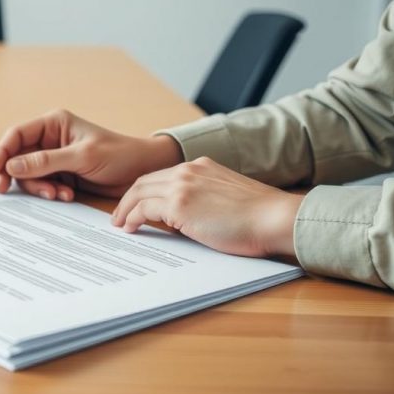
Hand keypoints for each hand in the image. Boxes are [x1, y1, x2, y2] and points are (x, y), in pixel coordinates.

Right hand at [0, 109, 183, 200]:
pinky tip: (65, 195)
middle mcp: (50, 139)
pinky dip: (50, 192)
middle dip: (19, 175)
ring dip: (39, 187)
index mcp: (53, 124)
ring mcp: (55, 158)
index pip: (17, 135)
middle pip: (18, 157)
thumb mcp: (81, 157)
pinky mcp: (61, 175)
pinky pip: (43, 184)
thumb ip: (45, 161)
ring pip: (29, 174)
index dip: (1, 152)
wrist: (143, 172)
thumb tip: (11, 166)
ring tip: (58, 194)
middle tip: (7, 191)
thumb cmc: (118, 155)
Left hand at [112, 157, 300, 256]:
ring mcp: (182, 185)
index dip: (145, 191)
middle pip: (145, 181)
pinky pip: (143, 209)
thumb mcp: (226, 197)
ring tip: (120, 224)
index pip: (162, 176)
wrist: (275, 218)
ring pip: (139, 192)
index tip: (136, 204)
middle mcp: (189, 170)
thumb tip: (180, 218)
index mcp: (202, 166)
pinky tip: (130, 228)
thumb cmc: (259, 217)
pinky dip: (132, 218)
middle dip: (128, 198)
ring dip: (125, 209)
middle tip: (119, 215)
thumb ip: (203, 198)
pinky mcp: (179, 204)